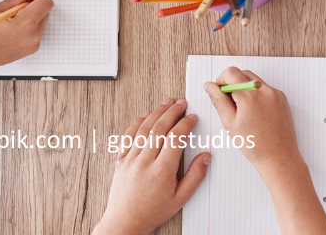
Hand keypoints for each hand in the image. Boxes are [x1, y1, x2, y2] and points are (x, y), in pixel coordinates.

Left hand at [95, 99, 209, 234]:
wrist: (125, 222)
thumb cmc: (152, 212)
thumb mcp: (180, 199)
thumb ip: (195, 176)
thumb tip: (205, 157)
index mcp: (162, 171)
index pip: (176, 138)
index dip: (186, 124)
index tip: (192, 117)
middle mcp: (144, 162)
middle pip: (160, 128)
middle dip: (173, 112)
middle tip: (181, 103)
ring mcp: (130, 160)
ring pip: (144, 129)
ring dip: (156, 113)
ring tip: (166, 103)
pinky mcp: (120, 161)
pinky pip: (128, 137)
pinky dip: (137, 123)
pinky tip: (144, 116)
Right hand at [206, 67, 301, 176]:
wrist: (279, 157)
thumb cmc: (253, 145)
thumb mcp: (230, 123)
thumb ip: (219, 101)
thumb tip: (209, 85)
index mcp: (250, 96)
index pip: (231, 73)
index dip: (221, 81)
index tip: (219, 93)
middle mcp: (265, 90)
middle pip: (243, 73)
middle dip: (232, 83)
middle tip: (229, 103)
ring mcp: (276, 93)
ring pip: (254, 80)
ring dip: (244, 88)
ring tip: (242, 110)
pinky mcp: (282, 98)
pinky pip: (265, 88)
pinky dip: (256, 94)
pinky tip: (254, 113)